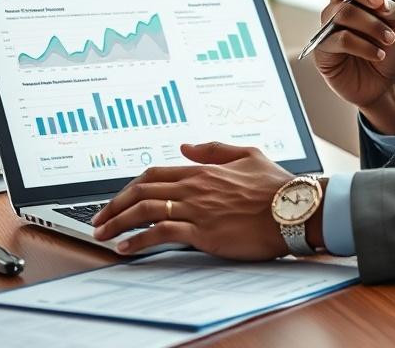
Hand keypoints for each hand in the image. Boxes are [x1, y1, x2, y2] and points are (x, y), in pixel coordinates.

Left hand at [92, 142, 295, 257]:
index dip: (130, 187)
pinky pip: (161, 232)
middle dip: (114, 205)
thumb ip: (215, 149)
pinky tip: (126, 248)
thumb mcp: (249, 154)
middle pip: (142, 190)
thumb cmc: (277, 186)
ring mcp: (198, 208)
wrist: (295, 209)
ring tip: (102, 234)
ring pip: (145, 209)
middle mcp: (195, 186)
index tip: (117, 199)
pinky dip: (139, 240)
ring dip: (118, 222)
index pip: (155, 174)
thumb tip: (185, 146)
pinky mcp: (203, 231)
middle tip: (99, 219)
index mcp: (204, 169)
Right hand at [314, 0, 394, 123]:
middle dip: (370, 13)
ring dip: (370, 28)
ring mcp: (327, 32)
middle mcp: (336, 13)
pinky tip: (377, 54)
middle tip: (388, 26)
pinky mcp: (323, 52)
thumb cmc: (392, 51)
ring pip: (341, 16)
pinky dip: (363, 46)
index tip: (379, 0)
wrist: (388, 84)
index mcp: (353, 1)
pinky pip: (340, 40)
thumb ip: (392, 7)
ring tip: (388, 41)